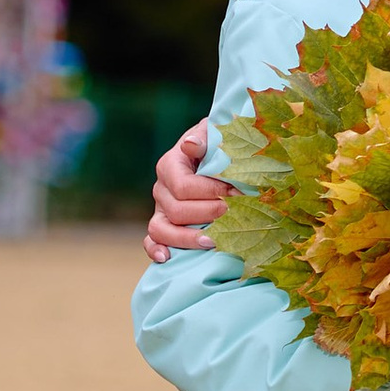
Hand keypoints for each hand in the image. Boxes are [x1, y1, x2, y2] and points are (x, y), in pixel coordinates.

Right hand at [146, 124, 227, 263]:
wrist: (217, 153)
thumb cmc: (219, 143)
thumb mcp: (214, 133)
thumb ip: (205, 137)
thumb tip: (191, 145)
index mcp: (170, 164)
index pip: (185, 186)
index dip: (212, 192)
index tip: (238, 192)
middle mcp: (161, 188)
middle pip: (177, 210)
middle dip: (209, 214)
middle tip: (236, 214)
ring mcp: (160, 208)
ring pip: (161, 229)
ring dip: (187, 238)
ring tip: (213, 241)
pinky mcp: (163, 224)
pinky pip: (151, 240)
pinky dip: (155, 250)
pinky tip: (167, 257)